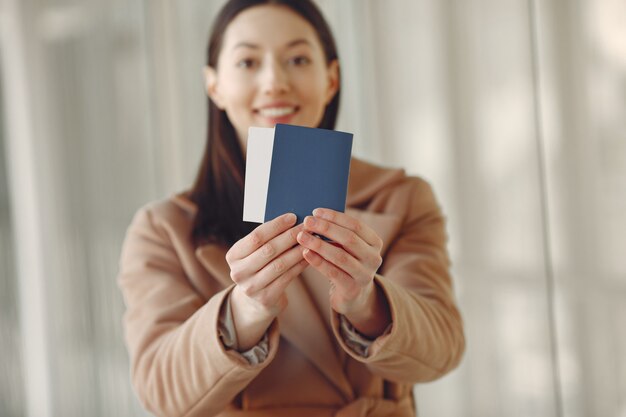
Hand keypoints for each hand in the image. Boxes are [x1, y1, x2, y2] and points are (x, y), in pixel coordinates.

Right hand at [225, 213, 306, 348]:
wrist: (256, 300)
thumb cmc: (260, 266)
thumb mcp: (255, 253)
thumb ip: (267, 239)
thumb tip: (292, 219)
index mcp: (233, 255)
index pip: (256, 236)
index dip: (276, 225)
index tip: (293, 216)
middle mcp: (238, 272)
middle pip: (269, 249)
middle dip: (290, 236)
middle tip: (307, 226)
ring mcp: (251, 287)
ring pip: (280, 264)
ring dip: (298, 250)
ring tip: (312, 240)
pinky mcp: (266, 298)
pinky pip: (287, 277)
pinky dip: (300, 265)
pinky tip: (309, 256)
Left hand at [297, 208, 389, 337]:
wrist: (353, 295)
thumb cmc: (346, 262)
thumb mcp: (348, 247)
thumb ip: (338, 233)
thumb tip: (315, 215)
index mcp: (375, 242)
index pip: (356, 225)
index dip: (335, 217)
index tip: (316, 211)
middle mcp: (374, 258)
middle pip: (349, 239)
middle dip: (326, 228)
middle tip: (307, 222)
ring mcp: (365, 275)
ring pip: (340, 256)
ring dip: (319, 244)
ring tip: (301, 236)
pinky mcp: (352, 289)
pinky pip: (333, 273)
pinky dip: (318, 262)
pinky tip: (305, 253)